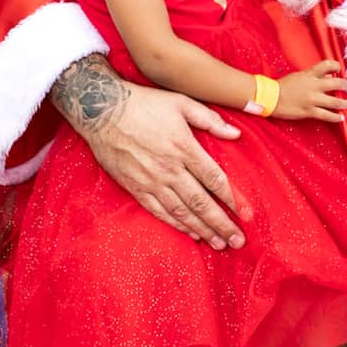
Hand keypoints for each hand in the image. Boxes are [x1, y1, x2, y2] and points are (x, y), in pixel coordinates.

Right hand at [63, 72, 248, 249]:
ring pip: (182, 212)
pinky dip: (177, 225)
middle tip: (238, 241)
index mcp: (184, 148)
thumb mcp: (181, 103)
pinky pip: (159, 211)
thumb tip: (236, 134)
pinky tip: (191, 234)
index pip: (215, 179)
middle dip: (222, 224)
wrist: (100, 110)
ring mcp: (151, 181)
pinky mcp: (135, 188)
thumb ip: (210, 120)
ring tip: (219, 243)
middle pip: (201, 202)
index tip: (246, 214)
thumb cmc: (143, 104)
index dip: (233, 199)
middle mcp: (169, 169)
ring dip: (203, 230)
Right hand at [271, 60, 346, 121]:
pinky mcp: (309, 111)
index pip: (328, 65)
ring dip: (344, 103)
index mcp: (309, 74)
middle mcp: (314, 85)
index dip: (336, 66)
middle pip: (337, 83)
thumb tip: (327, 76)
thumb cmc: (281, 86)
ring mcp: (312, 99)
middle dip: (345, 86)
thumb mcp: (298, 76)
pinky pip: (326, 115)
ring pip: (335, 101)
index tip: (339, 70)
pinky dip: (335, 117)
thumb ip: (313, 75)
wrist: (269, 97)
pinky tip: (340, 118)